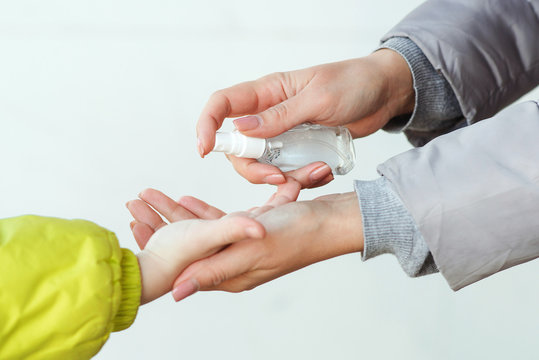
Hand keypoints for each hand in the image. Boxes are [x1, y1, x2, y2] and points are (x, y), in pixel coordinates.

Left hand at [127, 189, 363, 301]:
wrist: (331, 221)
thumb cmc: (296, 235)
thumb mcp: (249, 252)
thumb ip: (212, 271)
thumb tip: (176, 293)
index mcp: (231, 275)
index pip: (183, 264)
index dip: (157, 245)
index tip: (133, 225)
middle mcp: (235, 264)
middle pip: (188, 245)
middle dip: (160, 223)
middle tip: (135, 203)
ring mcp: (244, 247)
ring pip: (200, 231)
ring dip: (176, 213)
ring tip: (152, 196)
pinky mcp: (252, 232)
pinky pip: (220, 222)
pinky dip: (204, 210)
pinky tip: (187, 200)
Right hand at [196, 49, 413, 195]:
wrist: (383, 94)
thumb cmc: (352, 83)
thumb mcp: (318, 98)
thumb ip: (280, 116)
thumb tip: (240, 129)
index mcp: (267, 92)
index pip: (222, 104)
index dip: (207, 125)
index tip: (204, 149)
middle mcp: (269, 115)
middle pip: (239, 148)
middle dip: (254, 169)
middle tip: (279, 178)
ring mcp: (284, 135)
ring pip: (264, 166)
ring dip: (285, 177)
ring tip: (318, 171)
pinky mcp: (300, 150)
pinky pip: (289, 172)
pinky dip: (303, 179)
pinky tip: (325, 171)